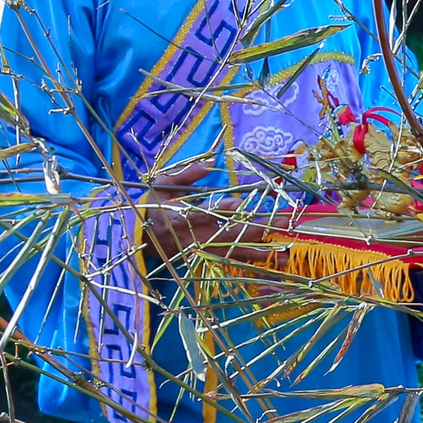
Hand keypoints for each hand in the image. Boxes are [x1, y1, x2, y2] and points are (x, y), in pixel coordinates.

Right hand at [141, 159, 268, 261]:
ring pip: (231, 253)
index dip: (219, 210)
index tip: (238, 204)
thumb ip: (186, 174)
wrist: (141, 239)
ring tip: (281, 251)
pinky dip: (251, 261)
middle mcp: (191, 238)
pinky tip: (272, 261)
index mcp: (178, 218)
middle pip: (225, 236)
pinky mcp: (206, 258)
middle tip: (278, 222)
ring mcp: (200, 251)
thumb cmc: (154, 206)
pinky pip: (231, 261)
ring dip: (257, 251)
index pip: (201, 215)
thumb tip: (211, 161)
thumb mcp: (163, 185)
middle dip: (253, 230)